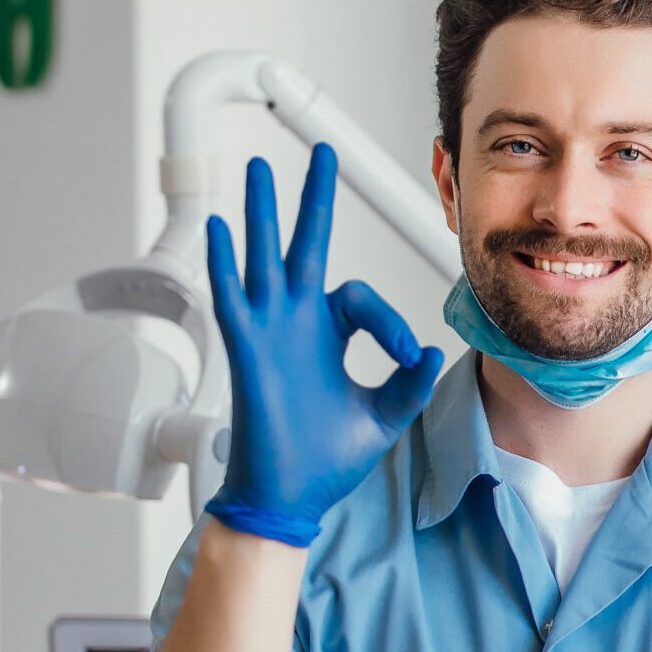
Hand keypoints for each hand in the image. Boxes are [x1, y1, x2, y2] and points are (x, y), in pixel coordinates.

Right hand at [203, 143, 446, 547]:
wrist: (290, 498)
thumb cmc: (327, 460)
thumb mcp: (383, 415)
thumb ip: (408, 383)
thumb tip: (432, 353)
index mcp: (329, 336)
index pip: (360, 298)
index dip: (390, 323)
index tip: (407, 355)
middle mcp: (297, 325)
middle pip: (304, 246)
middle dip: (313, 199)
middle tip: (322, 153)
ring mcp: (269, 332)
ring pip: (264, 256)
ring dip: (261, 211)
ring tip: (258, 166)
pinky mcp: (248, 350)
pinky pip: (232, 296)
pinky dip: (225, 262)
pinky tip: (219, 226)